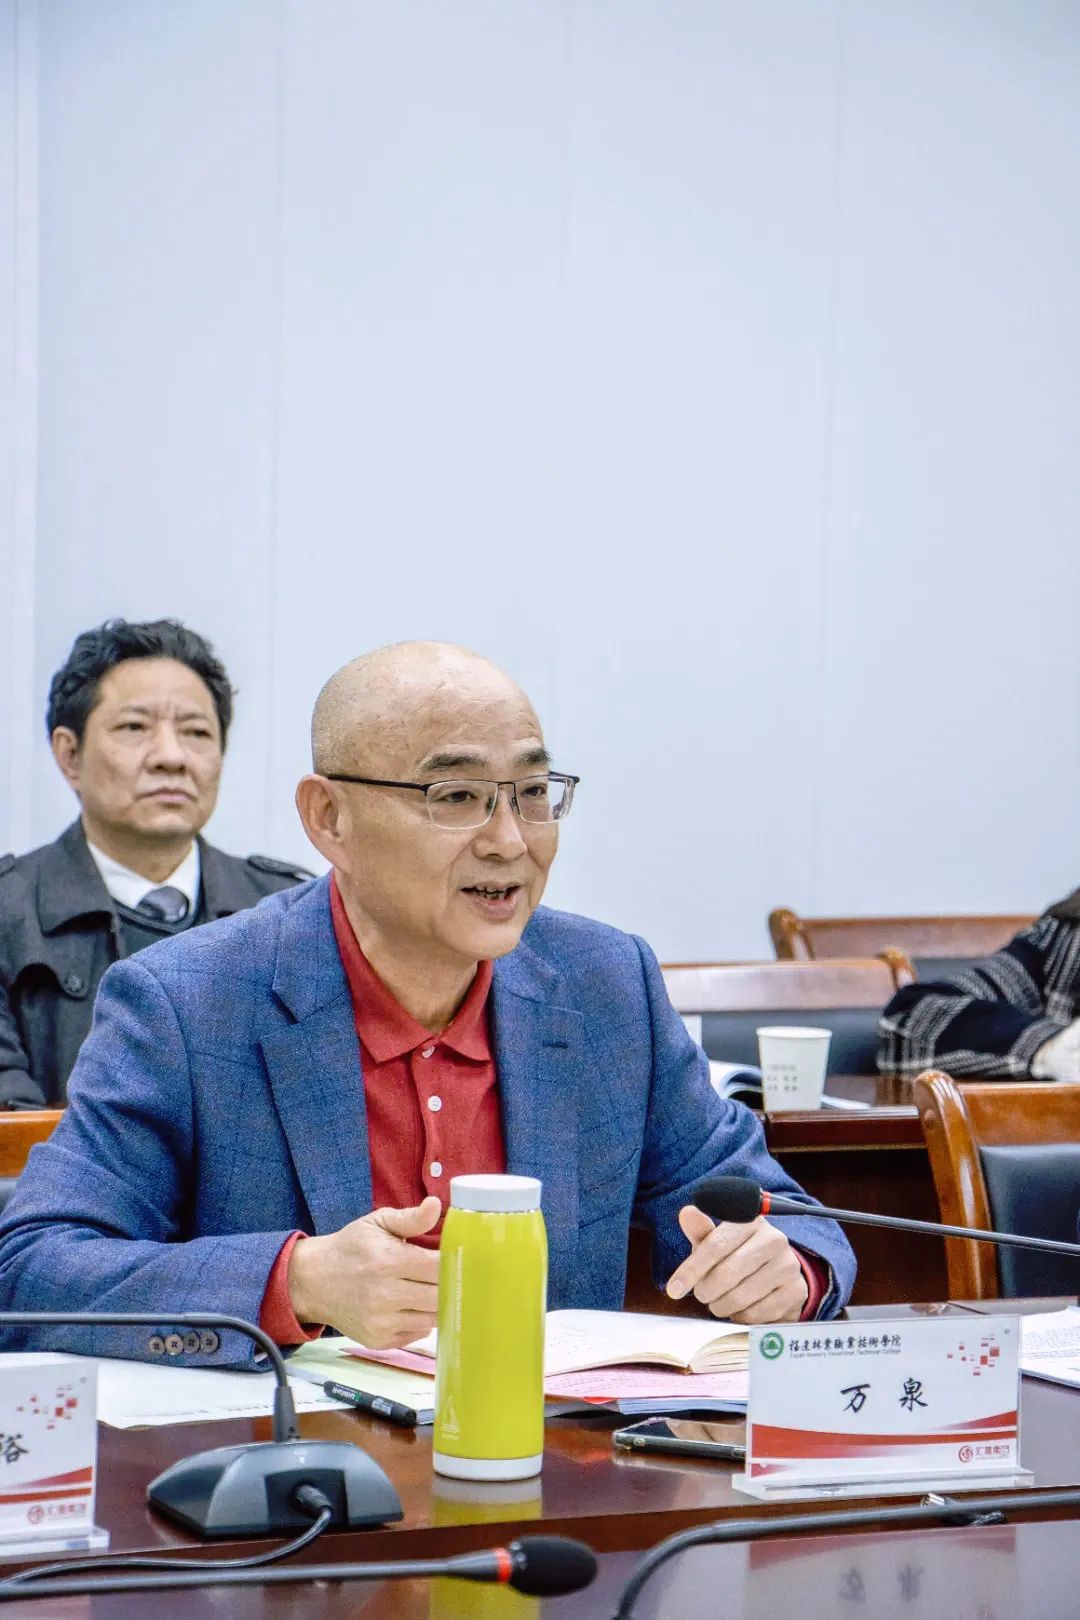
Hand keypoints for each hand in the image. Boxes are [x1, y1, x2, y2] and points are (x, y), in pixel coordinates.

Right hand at [287, 1195, 441, 1347]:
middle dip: (449, 1285)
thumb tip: (436, 1205)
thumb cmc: (351, 1248)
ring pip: (432, 1319)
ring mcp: (381, 1322)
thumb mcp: (377, 1223)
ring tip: (429, 1288)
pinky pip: (417, 1334)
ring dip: (437, 1304)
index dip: (454, 1263)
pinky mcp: (378, 1340)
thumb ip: (410, 1217)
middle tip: (449, 1275)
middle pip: (440, 1296)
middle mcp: (385, 1295)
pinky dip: (421, 1321)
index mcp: (389, 1261)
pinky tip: (412, 1305)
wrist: (314, 1281)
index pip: (439, 1267)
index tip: (458, 1258)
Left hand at [665, 1208, 808, 1323]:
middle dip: (705, 1291)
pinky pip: (755, 1314)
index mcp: (751, 1221)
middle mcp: (774, 1240)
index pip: (715, 1246)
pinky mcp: (796, 1291)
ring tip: (720, 1301)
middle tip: (702, 1295)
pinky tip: (740, 1308)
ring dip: (721, 1305)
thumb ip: (701, 1231)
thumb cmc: (739, 1253)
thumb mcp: (718, 1240)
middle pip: (726, 1274)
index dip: (691, 1270)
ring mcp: (788, 1266)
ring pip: (739, 1297)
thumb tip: (687, 1213)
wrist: (777, 1271)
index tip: (673, 1289)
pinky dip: (740, 1316)